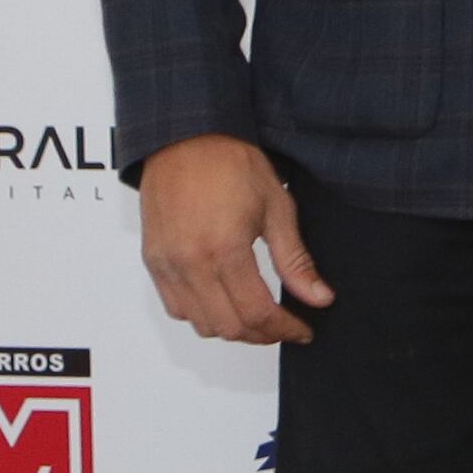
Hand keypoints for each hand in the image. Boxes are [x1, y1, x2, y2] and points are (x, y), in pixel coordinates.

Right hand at [138, 132, 327, 344]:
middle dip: (261, 335)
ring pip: (200, 324)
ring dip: (231, 328)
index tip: (302, 330)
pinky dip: (201, 314)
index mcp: (224, 249)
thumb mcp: (277, 208)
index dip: (285, 329)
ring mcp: (167, 264)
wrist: (184, 137)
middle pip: (228, 327)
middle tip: (284, 326)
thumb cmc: (230, 162)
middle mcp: (189, 263)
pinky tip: (223, 301)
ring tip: (256, 316)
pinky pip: (175, 307)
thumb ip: (296, 260)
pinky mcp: (153, 260)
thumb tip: (319, 297)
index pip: (257, 313)